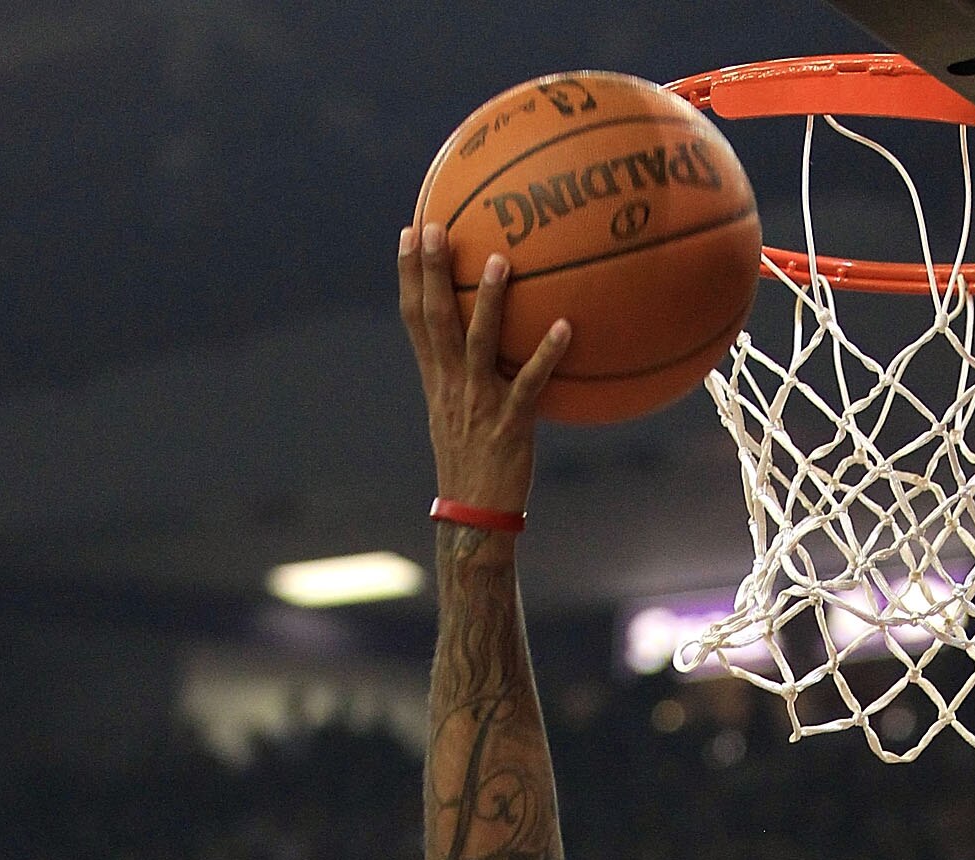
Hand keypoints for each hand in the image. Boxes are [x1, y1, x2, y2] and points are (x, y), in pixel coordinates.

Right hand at [398, 229, 569, 516]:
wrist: (475, 517)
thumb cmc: (472, 463)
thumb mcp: (456, 414)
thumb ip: (463, 373)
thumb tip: (479, 336)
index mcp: (436, 380)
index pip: (414, 318)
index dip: (408, 274)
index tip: (409, 230)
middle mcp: (452, 385)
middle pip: (436, 319)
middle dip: (432, 271)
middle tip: (435, 226)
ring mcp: (479, 403)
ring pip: (479, 343)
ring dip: (490, 301)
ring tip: (500, 260)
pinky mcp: (511, 425)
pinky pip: (530, 384)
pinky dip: (547, 355)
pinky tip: (565, 326)